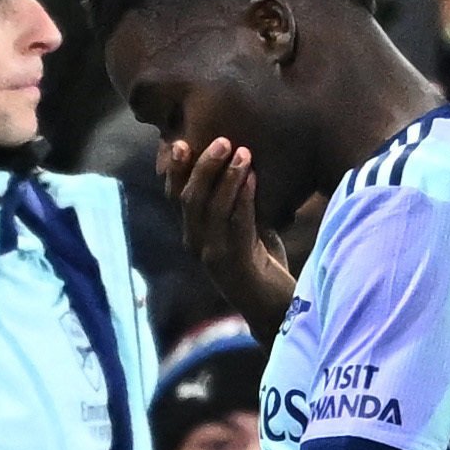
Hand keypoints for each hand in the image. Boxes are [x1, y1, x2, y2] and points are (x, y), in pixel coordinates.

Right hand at [162, 137, 294, 343]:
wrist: (275, 310)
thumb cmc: (263, 266)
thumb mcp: (247, 229)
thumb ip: (238, 204)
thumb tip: (245, 166)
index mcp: (194, 234)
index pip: (174, 196)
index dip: (175, 170)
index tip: (181, 141)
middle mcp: (196, 244)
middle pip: (188, 198)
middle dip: (202, 166)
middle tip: (222, 140)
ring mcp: (213, 255)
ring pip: (210, 209)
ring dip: (227, 177)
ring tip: (243, 152)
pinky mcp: (234, 264)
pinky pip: (236, 224)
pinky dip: (244, 197)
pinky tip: (254, 177)